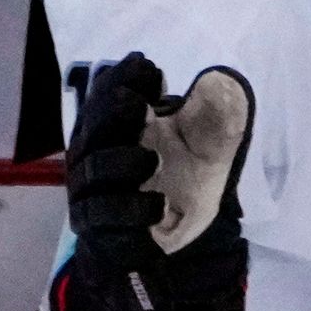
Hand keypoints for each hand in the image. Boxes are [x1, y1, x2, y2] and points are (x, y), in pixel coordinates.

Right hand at [67, 55, 253, 310]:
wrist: (173, 240)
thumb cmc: (183, 179)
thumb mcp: (207, 144)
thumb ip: (211, 115)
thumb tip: (218, 82)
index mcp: (116, 127)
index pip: (107, 95)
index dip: (123, 80)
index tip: (148, 69)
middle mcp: (95, 156)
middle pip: (92, 129)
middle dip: (112, 113)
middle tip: (141, 106)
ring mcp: (92, 193)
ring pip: (95, 172)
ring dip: (122, 162)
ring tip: (152, 160)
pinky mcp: (100, 229)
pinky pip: (105, 219)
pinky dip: (130, 210)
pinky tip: (159, 204)